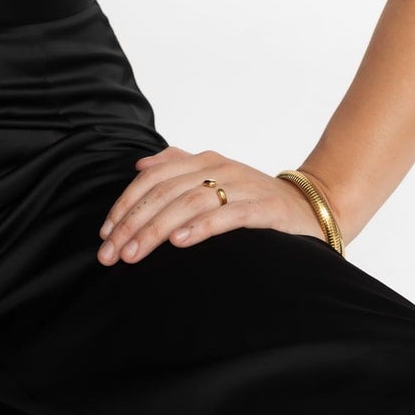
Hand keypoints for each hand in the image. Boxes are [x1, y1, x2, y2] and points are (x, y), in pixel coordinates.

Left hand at [97, 144, 326, 264]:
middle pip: (164, 193)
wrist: (309, 207)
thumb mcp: (215, 178)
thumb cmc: (253, 197)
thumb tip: (140, 165)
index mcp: (203, 160)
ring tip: (134, 253)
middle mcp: (219, 168)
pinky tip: (179, 242)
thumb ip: (178, 167)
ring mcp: (242, 186)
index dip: (125, 204)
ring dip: (156, 229)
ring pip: (188, 204)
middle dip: (132, 224)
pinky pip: (227, 215)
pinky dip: (199, 228)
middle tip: (111, 254)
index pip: (152, 178)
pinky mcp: (264, 208)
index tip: (105, 234)